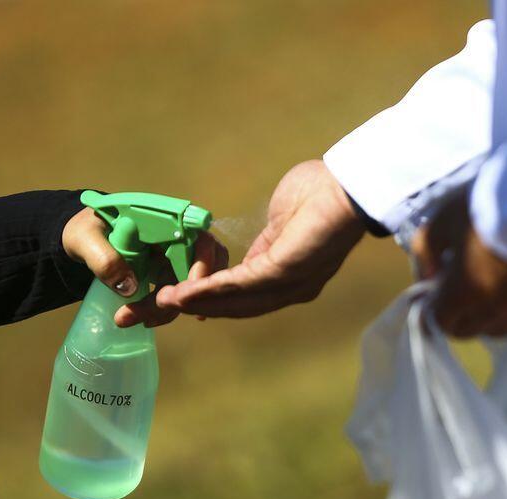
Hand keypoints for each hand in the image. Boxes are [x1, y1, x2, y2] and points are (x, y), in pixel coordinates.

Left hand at [61, 205, 228, 327]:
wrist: (85, 240)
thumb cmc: (86, 231)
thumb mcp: (86, 240)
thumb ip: (104, 259)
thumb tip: (130, 288)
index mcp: (163, 217)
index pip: (197, 238)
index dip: (200, 265)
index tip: (183, 293)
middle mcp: (178, 234)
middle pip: (201, 265)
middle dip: (183, 295)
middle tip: (149, 317)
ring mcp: (177, 255)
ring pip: (193, 283)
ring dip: (173, 306)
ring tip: (142, 321)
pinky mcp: (171, 271)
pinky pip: (181, 292)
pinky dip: (172, 308)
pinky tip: (153, 320)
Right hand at [152, 160, 364, 317]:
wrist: (347, 183)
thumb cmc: (319, 193)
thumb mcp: (279, 225)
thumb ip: (262, 245)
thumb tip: (245, 259)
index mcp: (290, 276)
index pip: (246, 297)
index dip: (211, 301)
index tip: (179, 302)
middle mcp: (292, 288)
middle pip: (237, 307)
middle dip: (196, 307)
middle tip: (159, 307)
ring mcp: (291, 282)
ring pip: (236, 300)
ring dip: (198, 301)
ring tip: (165, 300)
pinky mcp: (286, 269)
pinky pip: (242, 284)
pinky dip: (212, 290)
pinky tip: (187, 291)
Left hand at [413, 193, 506, 337]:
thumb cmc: (496, 205)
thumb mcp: (445, 217)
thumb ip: (426, 251)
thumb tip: (426, 277)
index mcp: (465, 292)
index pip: (439, 322)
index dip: (432, 308)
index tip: (435, 291)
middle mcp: (495, 312)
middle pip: (467, 330)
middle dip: (458, 312)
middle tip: (463, 282)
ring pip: (498, 331)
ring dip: (488, 315)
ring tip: (494, 285)